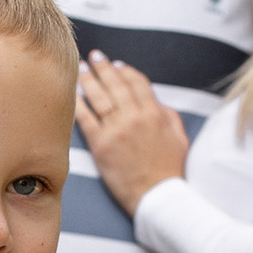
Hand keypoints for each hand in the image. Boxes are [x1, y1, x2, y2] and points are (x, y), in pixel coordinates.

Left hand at [75, 53, 189, 212]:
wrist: (159, 196)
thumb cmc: (171, 170)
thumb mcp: (179, 137)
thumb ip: (168, 115)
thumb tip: (155, 102)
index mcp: (155, 113)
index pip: (137, 83)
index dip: (126, 71)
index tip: (118, 65)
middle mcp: (134, 117)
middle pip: (116, 85)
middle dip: (104, 68)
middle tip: (95, 56)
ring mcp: (116, 130)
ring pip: (99, 97)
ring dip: (89, 79)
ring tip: (81, 68)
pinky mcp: (101, 145)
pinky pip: (86, 118)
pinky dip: (79, 103)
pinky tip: (72, 93)